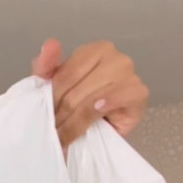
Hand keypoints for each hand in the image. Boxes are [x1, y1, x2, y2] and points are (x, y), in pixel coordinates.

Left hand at [32, 38, 149, 149]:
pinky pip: (116, 100)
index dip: (51, 100)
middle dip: (60, 115)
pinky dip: (104, 108)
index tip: (44, 117)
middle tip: (53, 132)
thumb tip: (50, 45)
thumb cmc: (81, 107)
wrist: (105, 133)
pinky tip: (97, 116)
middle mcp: (114, 57)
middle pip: (76, 91)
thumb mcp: (57, 87)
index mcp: (94, 50)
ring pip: (91, 101)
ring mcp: (128, 73)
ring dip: (74, 124)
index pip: (65, 75)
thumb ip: (47, 67)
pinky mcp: (138, 92)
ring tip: (65, 137)